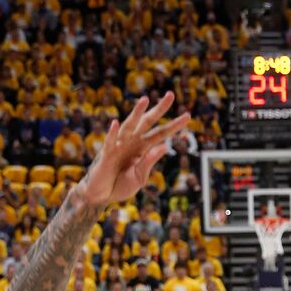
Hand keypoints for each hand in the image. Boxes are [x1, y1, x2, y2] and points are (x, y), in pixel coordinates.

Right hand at [79, 94, 191, 209]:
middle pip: (148, 122)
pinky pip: (110, 142)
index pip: (161, 133)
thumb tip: (164, 146)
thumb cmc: (121, 185)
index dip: (174, 125)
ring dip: (137, 113)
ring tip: (145, 100)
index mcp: (143, 148)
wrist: (102, 195)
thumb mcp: (140, 177)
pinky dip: (113, 133)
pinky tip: (115, 123)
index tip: (188, 115)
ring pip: (129, 126)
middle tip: (171, 95)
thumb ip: (150, 162)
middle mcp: (132, 142)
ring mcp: (119, 146)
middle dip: (159, 109)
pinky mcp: (106, 154)